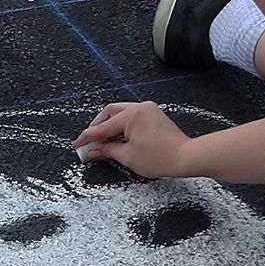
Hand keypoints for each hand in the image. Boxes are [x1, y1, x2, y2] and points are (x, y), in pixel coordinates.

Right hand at [73, 101, 193, 178]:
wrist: (185, 157)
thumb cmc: (161, 157)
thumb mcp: (127, 156)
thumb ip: (106, 151)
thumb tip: (93, 150)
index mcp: (131, 115)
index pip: (102, 127)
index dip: (88, 137)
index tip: (79, 144)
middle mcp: (140, 108)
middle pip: (110, 113)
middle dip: (98, 126)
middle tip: (90, 141)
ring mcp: (149, 110)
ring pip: (121, 113)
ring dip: (110, 126)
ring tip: (104, 142)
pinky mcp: (155, 115)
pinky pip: (133, 116)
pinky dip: (122, 125)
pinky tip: (119, 138)